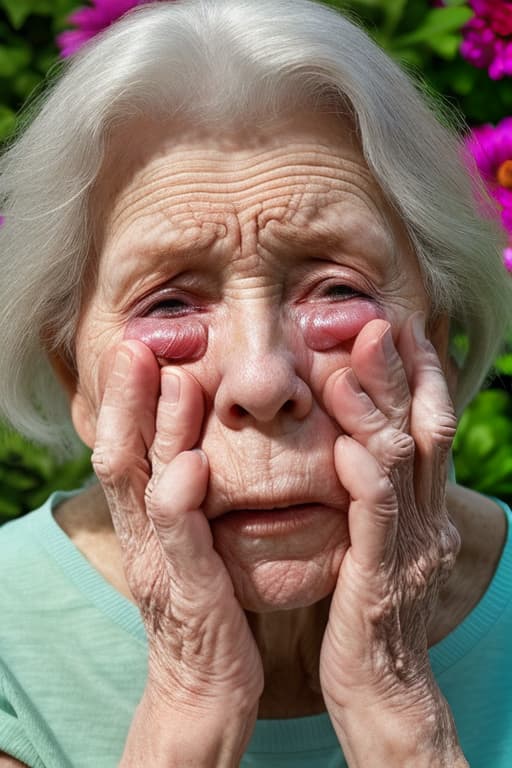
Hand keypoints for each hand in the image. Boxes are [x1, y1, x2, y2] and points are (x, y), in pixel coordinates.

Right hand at [91, 341, 262, 765]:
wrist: (207, 681)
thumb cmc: (208, 599)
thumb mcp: (191, 539)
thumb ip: (187, 494)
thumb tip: (194, 441)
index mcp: (148, 515)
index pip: (128, 446)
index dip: (128, 397)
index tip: (141, 345)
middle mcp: (144, 532)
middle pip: (123, 454)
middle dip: (129, 397)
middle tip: (137, 343)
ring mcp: (160, 560)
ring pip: (145, 486)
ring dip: (154, 431)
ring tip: (173, 380)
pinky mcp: (187, 590)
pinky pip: (179, 541)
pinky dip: (179, 500)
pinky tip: (191, 466)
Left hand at [319, 314, 465, 765]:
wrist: (383, 687)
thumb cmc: (371, 610)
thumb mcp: (383, 543)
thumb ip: (381, 497)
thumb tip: (364, 449)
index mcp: (423, 506)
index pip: (427, 427)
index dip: (416, 376)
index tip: (397, 328)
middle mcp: (426, 517)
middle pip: (421, 430)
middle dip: (403, 373)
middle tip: (380, 322)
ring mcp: (409, 544)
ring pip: (401, 462)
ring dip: (379, 408)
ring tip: (357, 358)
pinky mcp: (380, 575)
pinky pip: (378, 518)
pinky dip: (367, 477)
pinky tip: (349, 446)